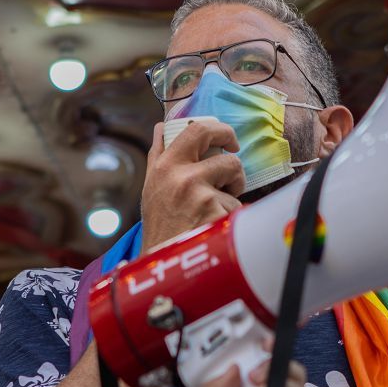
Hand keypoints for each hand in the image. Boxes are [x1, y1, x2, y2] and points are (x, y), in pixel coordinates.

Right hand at [140, 121, 245, 251]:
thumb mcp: (151, 185)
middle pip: (228, 158)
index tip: (228, 141)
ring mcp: (202, 196)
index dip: (220, 130)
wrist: (161, 260)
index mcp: (166, 166)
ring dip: (231, 194)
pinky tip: (212, 225)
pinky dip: (229, 216)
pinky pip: (236, 207)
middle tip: (234, 172)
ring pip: (235, 186)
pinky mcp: (217, 215)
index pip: (198, 130)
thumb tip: (163, 127)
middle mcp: (183, 177)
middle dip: (236, 165)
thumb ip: (158, 155)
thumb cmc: (159, 223)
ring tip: (213, 207)